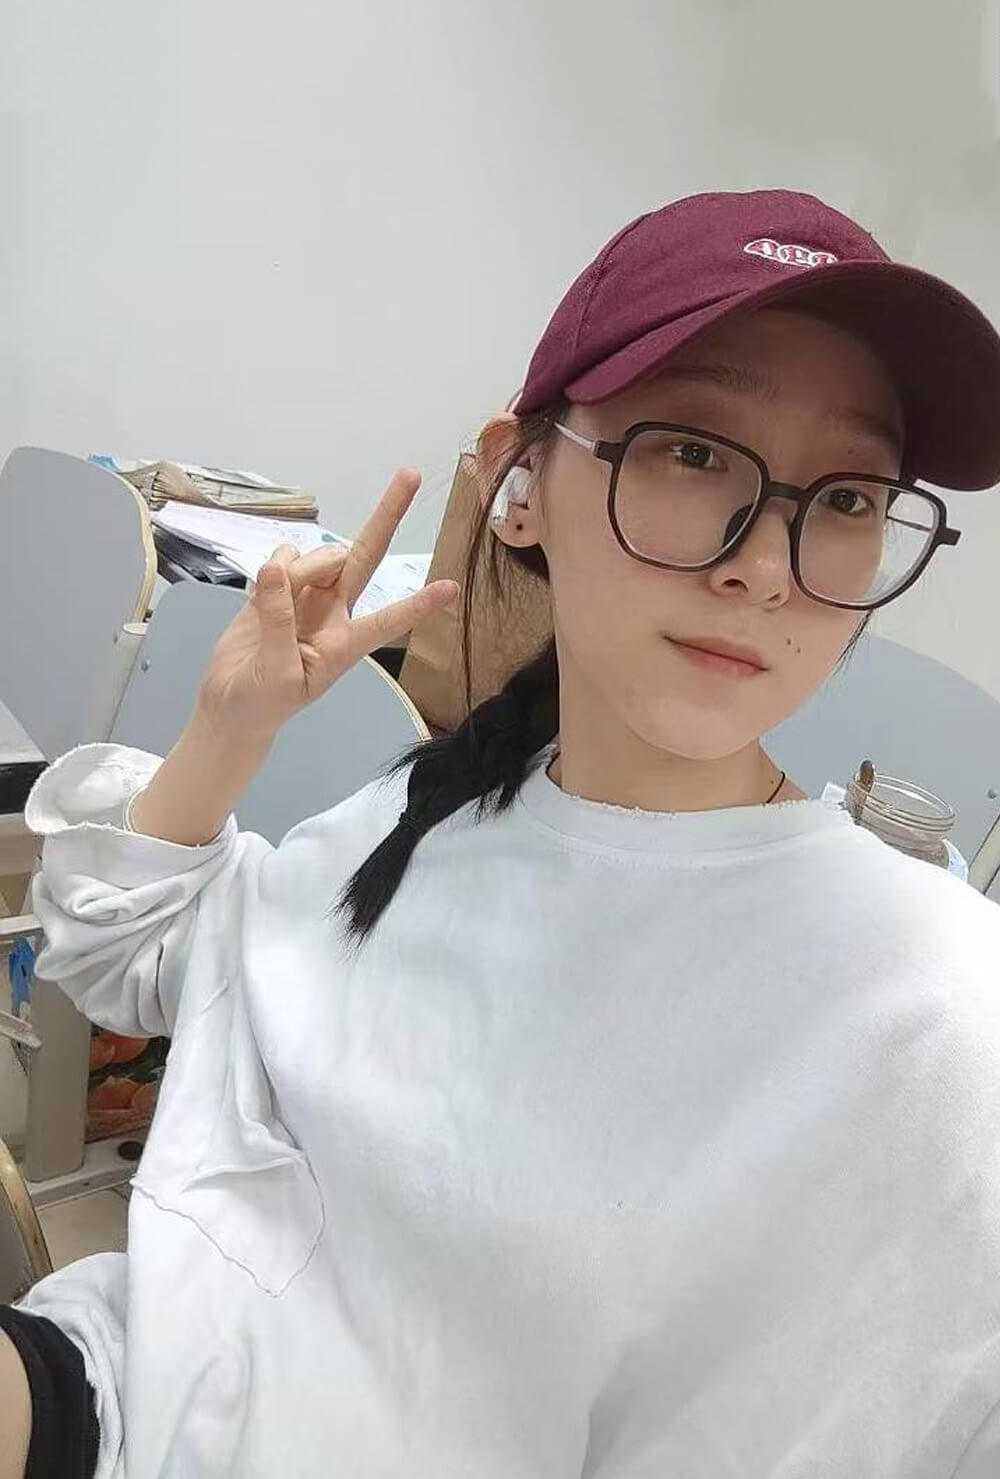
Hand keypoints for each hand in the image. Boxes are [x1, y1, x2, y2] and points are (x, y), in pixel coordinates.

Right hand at [192, 467, 456, 743]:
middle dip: (387, 515)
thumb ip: (277, 620)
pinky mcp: (280, 587)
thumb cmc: (264, 702)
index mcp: (345, 643)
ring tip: (274, 610)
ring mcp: (309, 595)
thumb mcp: (276, 672)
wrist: (231, 704)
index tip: (452, 588)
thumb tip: (278, 568)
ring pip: (313, 557)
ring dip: (296, 570)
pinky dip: (272, 569)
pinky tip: (263, 594)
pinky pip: (283, 558)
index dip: (418, 606)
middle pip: (365, 555)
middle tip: (411, 473)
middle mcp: (336, 612)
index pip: (388, 621)